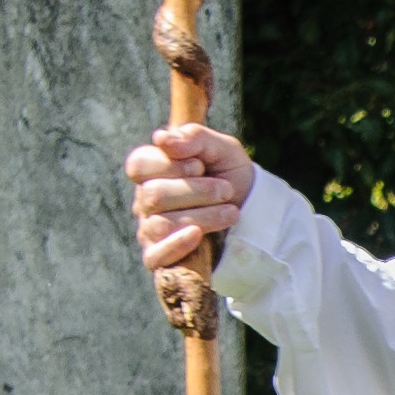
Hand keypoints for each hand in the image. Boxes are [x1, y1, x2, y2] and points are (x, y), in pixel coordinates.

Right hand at [127, 122, 253, 272]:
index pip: (139, 165)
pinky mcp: (161, 256)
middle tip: (226, 190)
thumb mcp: (222, 149)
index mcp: (152, 171)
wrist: (255, 213)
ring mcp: (150, 230)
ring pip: (160, 225)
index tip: (200, 166)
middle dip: (195, 191)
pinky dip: (176, 245)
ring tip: (231, 212)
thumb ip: (194, 137)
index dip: (169, 165)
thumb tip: (161, 139)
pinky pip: (154, 257)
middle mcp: (146, 201)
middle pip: (153, 196)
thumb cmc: (230, 175)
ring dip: (202, 216)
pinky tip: (198, 235)